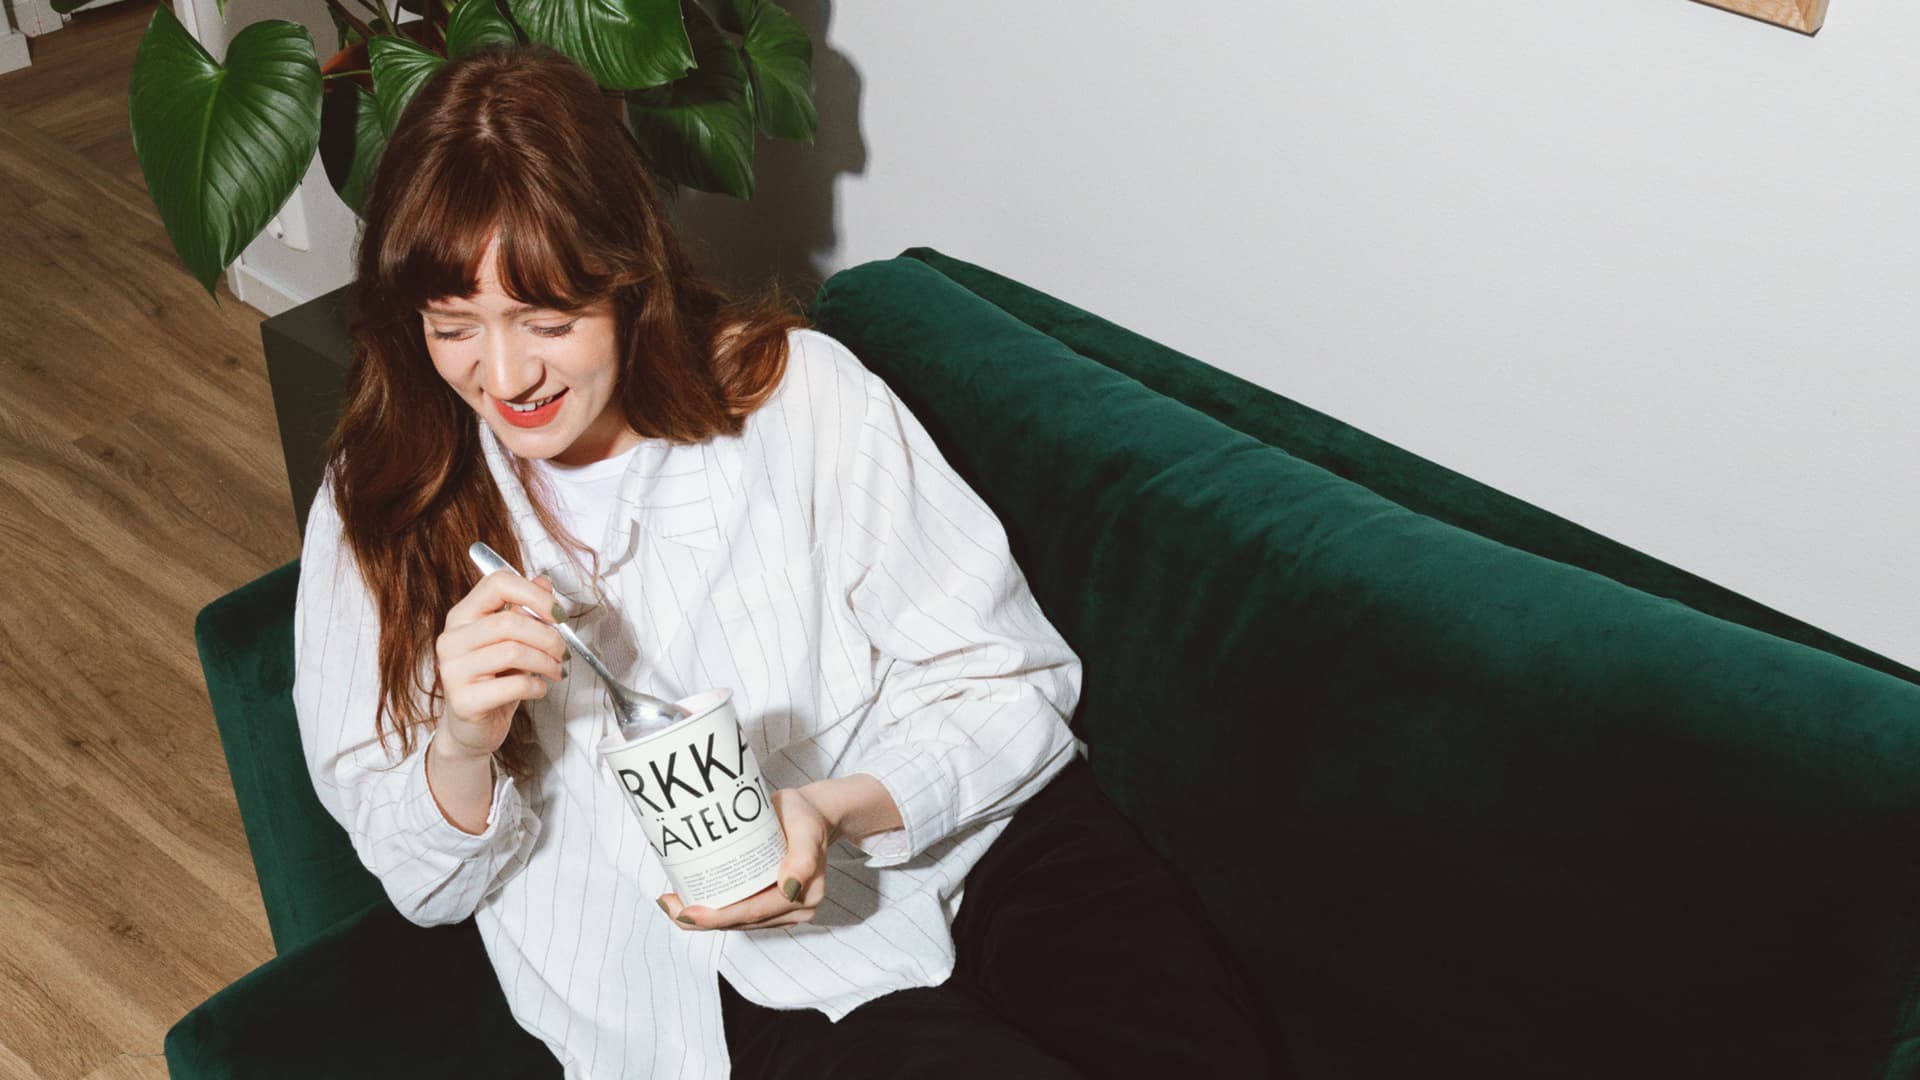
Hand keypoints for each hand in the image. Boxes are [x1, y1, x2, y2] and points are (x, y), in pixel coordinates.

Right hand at [434, 568, 567, 760]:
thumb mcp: (512, 641)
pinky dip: (537, 686)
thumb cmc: (494, 681)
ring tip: (556, 670)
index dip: (534, 594)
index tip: (558, 613)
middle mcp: (452, 640)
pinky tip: (539, 688)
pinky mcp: (464, 701)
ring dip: (546, 661)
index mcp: (462, 616)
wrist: (472, 729)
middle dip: (548, 636)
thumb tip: (544, 582)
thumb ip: (524, 611)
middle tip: (563, 651)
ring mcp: (453, 671)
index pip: (496, 584)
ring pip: (513, 651)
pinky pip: (514, 685)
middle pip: (509, 621)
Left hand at [660, 787, 833, 930]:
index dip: (718, 917)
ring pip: (737, 922)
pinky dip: (714, 911)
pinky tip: (691, 901)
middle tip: (669, 906)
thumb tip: (789, 888)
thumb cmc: (805, 818)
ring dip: (704, 919)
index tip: (687, 912)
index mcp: (805, 896)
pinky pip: (739, 914)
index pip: (754, 912)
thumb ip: (803, 858)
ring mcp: (783, 910)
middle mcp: (796, 909)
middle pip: (741, 922)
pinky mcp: (770, 905)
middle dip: (702, 921)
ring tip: (672, 903)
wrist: (811, 814)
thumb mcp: (806, 830)